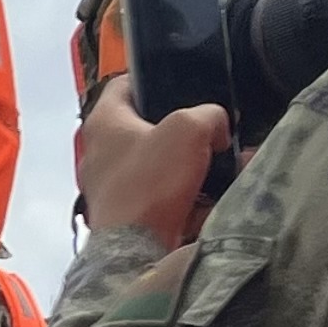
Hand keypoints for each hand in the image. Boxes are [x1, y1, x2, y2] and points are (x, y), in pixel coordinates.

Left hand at [73, 91, 230, 245]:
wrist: (137, 250)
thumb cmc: (150, 182)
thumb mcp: (188, 129)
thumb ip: (208, 115)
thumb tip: (216, 127)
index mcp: (104, 121)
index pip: (125, 83)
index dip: (155, 77)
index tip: (184, 80)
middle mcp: (100, 151)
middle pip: (147, 125)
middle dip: (185, 127)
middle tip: (212, 127)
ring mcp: (111, 184)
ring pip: (160, 162)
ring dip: (193, 161)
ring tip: (227, 161)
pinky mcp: (127, 212)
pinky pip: (164, 193)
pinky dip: (190, 191)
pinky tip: (218, 193)